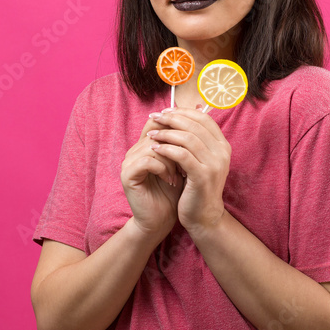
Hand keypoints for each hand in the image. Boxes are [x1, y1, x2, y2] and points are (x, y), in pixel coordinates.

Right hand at [120, 114, 183, 243]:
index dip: (178, 127)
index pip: (159, 121)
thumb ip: (186, 141)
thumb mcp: (184, 162)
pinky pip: (147, 161)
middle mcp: (135, 150)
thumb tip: (202, 109)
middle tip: (190, 160)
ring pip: (154, 146)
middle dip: (177, 145)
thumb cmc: (174, 192)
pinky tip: (171, 180)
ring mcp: (129, 161)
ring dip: (172, 160)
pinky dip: (163, 169)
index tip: (196, 141)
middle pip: (157, 131)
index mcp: (146, 144)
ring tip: (181, 174)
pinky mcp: (127, 174)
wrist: (162, 220)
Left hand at [146, 106, 230, 233]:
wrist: (204, 216)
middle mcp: (222, 152)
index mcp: (223, 145)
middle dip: (171, 119)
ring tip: (150, 134)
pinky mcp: (203, 176)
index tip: (164, 111)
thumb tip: (185, 112)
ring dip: (166, 133)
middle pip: (195, 125)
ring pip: (188, 138)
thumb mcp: (200, 160)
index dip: (183, 111)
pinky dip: (166, 149)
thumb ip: (195, 139)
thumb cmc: (197, 186)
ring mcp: (215, 164)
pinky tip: (155, 148)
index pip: (204, 118)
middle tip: (154, 118)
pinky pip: (182, 155)